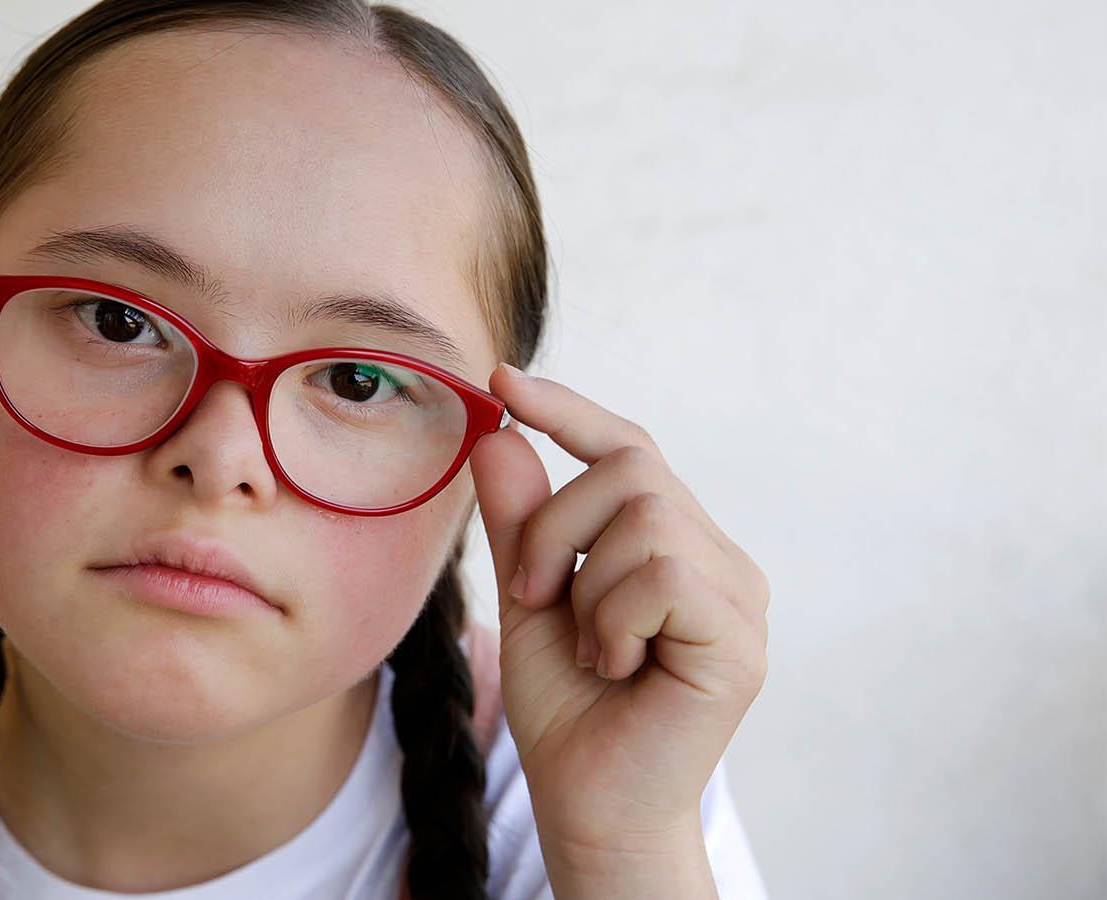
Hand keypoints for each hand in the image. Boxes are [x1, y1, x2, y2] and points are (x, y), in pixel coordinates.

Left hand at [469, 362, 769, 857]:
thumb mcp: (527, 597)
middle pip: (630, 469)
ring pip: (646, 516)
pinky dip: (616, 617)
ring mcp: (739, 596)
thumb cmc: (567, 708)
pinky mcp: (742, 639)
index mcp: (673, 543)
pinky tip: (619, 666)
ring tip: (591, 647)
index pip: (627, 449)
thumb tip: (499, 432)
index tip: (502, 380)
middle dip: (554, 527)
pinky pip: (665, 574)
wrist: (588, 803)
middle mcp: (716, 558)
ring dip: (585, 582)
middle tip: (534, 596)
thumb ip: (520, 520)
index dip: (568, 411)